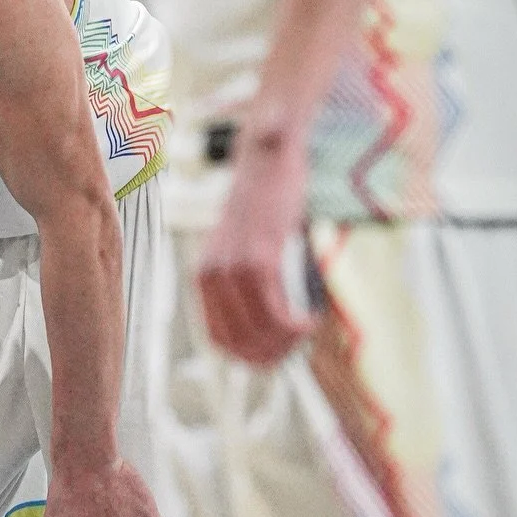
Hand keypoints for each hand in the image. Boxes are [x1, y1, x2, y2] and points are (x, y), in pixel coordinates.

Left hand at [197, 123, 314, 366]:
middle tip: (301, 346)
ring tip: (309, 332)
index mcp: (204, 278)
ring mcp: (233, 268)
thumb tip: (270, 330)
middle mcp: (212, 276)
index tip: (280, 355)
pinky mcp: (259, 257)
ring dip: (288, 343)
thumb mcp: (246, 250)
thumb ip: (250, 286)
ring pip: (259, 332)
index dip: (251, 357)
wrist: (268, 160)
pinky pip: (274, 311)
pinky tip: (312, 319)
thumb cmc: (265, 204)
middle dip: (273, 356)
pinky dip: (295, 325)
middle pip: (239, 343)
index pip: (220, 340)